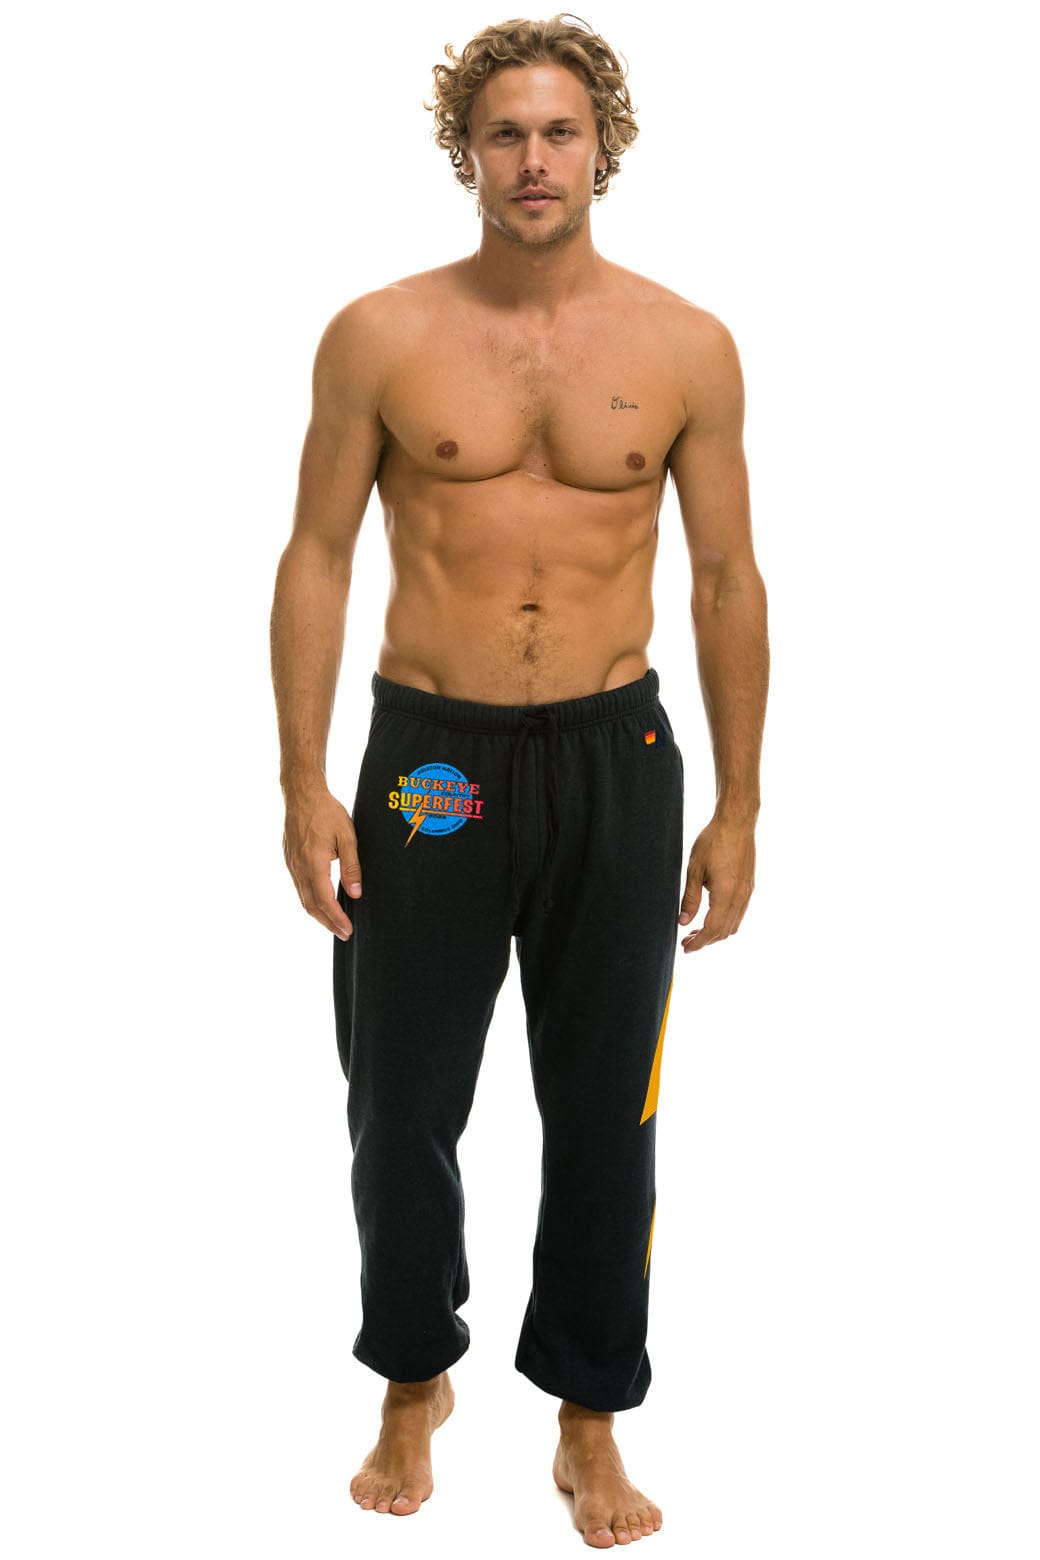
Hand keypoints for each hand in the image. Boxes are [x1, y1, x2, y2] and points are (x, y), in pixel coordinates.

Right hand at [282, 785, 361, 939]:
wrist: (302, 794)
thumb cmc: (327, 812)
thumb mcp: (347, 837)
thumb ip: (351, 867)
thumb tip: (356, 893)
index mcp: (313, 864)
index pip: (325, 901)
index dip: (337, 919)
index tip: (348, 930)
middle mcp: (299, 868)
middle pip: (311, 906)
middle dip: (328, 923)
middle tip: (343, 933)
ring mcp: (291, 864)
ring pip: (303, 898)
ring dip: (318, 914)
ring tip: (334, 923)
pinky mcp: (289, 859)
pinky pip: (299, 887)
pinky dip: (310, 900)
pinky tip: (321, 901)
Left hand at [678, 813, 755, 952]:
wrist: (737, 822)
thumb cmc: (713, 841)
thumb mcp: (694, 869)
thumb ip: (690, 898)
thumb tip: (683, 922)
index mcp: (726, 893)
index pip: (712, 928)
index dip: (698, 942)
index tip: (686, 948)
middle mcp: (740, 896)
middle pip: (724, 931)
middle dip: (705, 941)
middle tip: (687, 942)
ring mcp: (747, 892)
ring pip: (734, 924)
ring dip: (716, 933)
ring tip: (697, 932)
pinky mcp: (749, 886)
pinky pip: (739, 913)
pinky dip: (725, 922)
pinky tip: (712, 917)